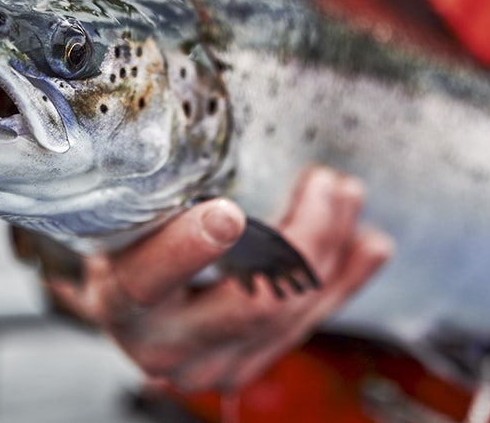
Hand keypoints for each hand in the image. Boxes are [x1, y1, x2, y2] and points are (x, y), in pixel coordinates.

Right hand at [46, 165, 392, 391]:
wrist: (130, 301)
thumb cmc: (123, 236)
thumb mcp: (123, 210)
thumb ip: (161, 186)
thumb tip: (200, 123)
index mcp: (121, 303)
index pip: (148, 282)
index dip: (187, 251)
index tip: (226, 213)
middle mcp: (167, 348)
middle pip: (251, 304)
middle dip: (303, 238)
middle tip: (325, 182)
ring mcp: (216, 366)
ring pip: (292, 313)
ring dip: (333, 247)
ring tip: (347, 193)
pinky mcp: (253, 365)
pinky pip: (313, 323)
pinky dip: (346, 279)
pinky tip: (369, 245)